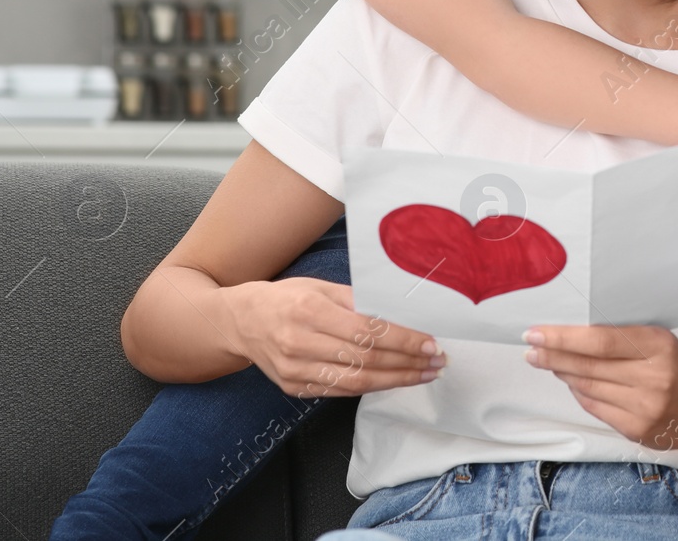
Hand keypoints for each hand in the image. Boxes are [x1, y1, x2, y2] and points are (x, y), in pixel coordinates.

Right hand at [224, 278, 445, 397]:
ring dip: (396, 380)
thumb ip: (358, 300)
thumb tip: (400, 313)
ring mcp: (294, 370)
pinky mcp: (294, 388)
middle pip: (364, 359)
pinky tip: (394, 380)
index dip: (402, 340)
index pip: (366, 331)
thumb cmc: (287, 298)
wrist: (241, 321)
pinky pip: (340, 391)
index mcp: (308, 310)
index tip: (430, 343)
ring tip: (424, 374)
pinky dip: (372, 386)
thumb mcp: (321, 287)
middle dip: (407, 363)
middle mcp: (299, 343)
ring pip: (355, 382)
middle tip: (437, 361)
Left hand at [522, 324, 677, 454]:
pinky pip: (596, 407)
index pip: (601, 340)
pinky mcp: (636, 428)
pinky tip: (572, 383)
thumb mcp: (659, 343)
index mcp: (658, 345)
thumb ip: (622, 339)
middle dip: (553, 356)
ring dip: (563, 374)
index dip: (564, 338)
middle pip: (589, 365)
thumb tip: (571, 336)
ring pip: (588, 387)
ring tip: (548, 362)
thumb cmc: (676, 369)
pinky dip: (580, 394)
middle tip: (531, 348)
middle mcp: (653, 376)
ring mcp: (645, 406)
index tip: (536, 333)